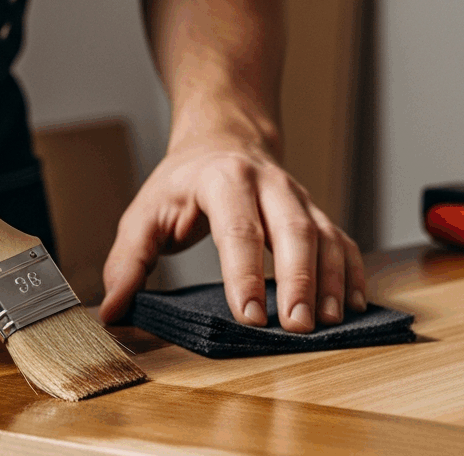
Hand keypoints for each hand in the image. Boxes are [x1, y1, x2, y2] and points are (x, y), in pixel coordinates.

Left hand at [98, 122, 365, 332]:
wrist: (224, 137)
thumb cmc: (182, 182)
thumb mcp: (143, 213)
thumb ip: (127, 261)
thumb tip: (112, 309)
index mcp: (223, 180)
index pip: (237, 228)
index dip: (243, 274)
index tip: (247, 316)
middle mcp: (269, 184)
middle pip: (292, 230)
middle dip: (298, 280)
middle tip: (296, 327)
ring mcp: (298, 197)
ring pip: (324, 235)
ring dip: (330, 281)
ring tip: (328, 323)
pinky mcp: (316, 213)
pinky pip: (343, 240)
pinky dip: (351, 273)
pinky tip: (351, 305)